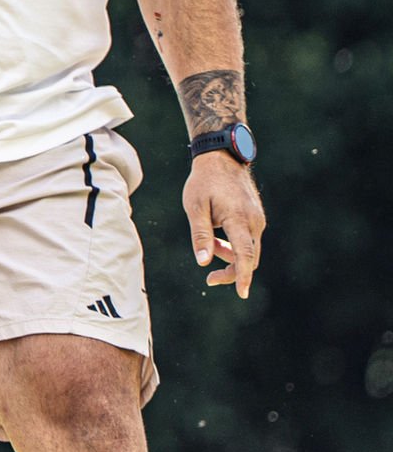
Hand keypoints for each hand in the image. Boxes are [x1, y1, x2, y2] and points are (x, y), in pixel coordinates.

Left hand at [182, 154, 265, 298]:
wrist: (221, 158)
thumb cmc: (204, 181)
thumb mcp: (195, 207)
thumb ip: (200, 235)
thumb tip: (204, 262)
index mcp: (238, 219)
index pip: (245, 255)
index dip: (243, 276)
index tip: (242, 294)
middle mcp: (253, 221)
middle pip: (249, 258)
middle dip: (232, 272)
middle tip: (209, 279)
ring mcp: (257, 219)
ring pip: (249, 250)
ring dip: (230, 256)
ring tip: (210, 245)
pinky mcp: (256, 217)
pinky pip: (249, 240)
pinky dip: (235, 245)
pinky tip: (218, 237)